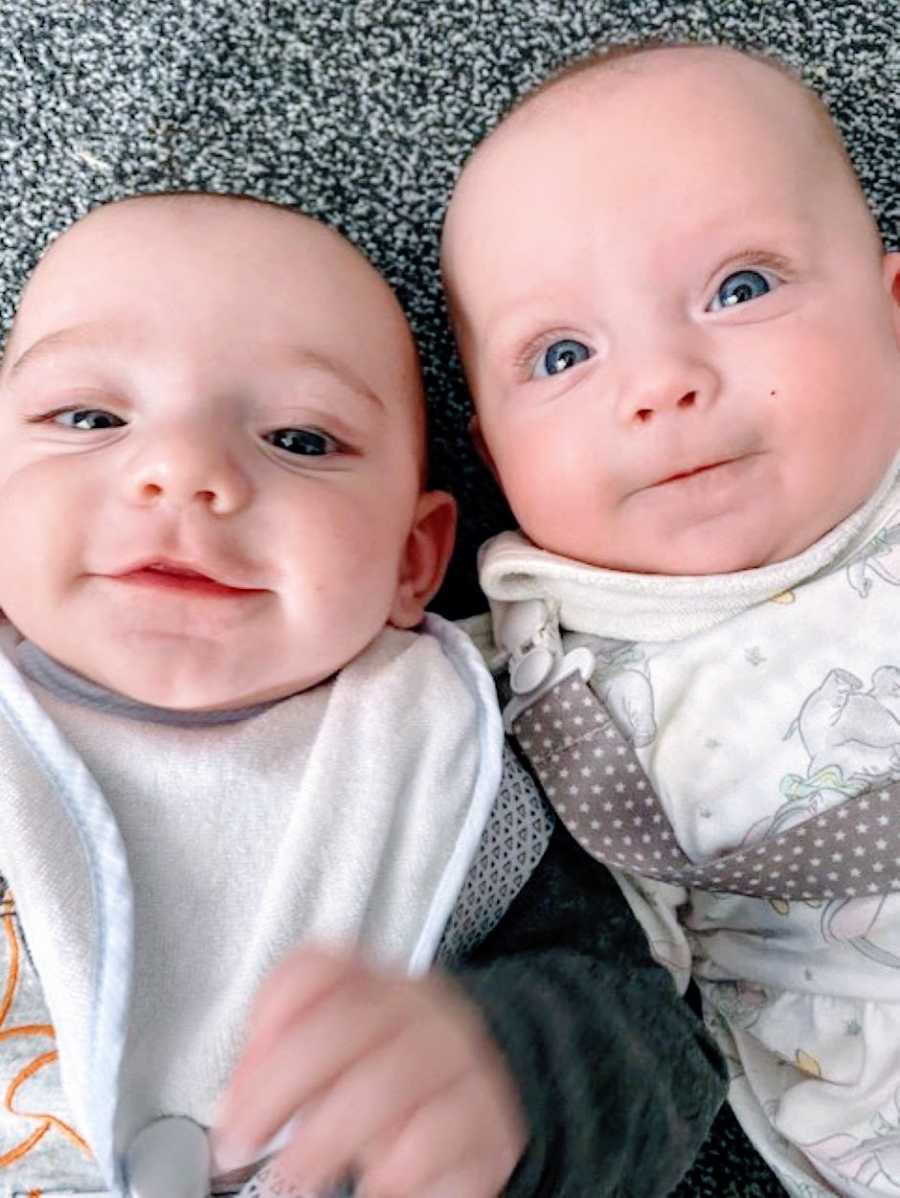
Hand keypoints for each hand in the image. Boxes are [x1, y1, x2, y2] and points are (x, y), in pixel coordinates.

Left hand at [213, 946, 525, 1196]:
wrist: (492, 1113)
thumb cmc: (400, 1090)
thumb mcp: (343, 1064)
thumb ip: (290, 1061)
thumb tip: (236, 1102)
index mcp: (376, 983)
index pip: (317, 967)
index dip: (267, 1016)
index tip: (237, 1081)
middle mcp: (420, 1007)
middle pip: (341, 1024)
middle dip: (276, 1088)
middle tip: (242, 1140)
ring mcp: (459, 1057)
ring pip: (384, 1082)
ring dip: (323, 1138)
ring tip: (295, 1175)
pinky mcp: (487, 1117)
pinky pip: (433, 1137)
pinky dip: (390, 1171)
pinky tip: (372, 1182)